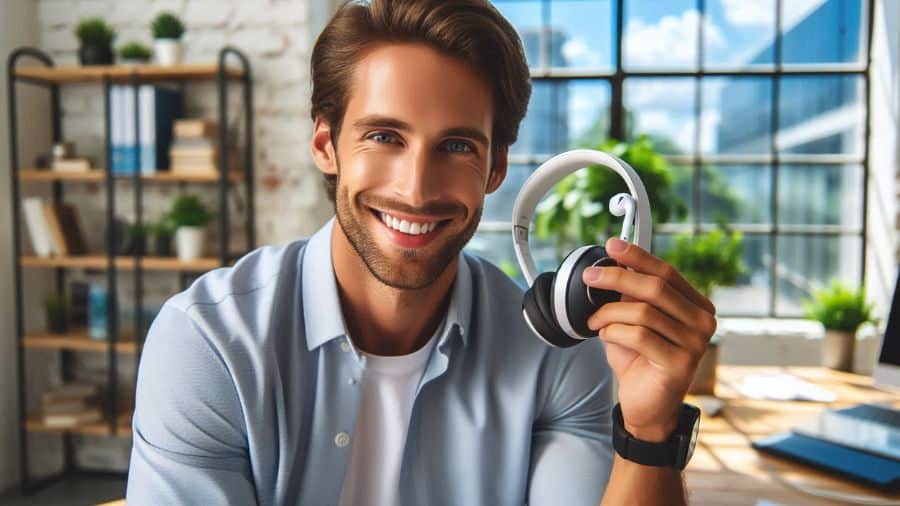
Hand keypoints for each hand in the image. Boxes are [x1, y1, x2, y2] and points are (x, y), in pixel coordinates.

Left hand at [582, 237, 716, 441]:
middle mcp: (703, 322)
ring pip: (643, 312)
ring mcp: (696, 344)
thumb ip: (631, 295)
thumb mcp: (634, 320)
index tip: (612, 246)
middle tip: (590, 277)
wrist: (645, 406)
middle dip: (617, 278)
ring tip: (594, 321)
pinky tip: (605, 336)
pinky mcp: (680, 364)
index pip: (666, 272)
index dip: (638, 257)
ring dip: (609, 313)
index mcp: (696, 306)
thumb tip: (612, 264)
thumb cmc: (639, 360)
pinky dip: (614, 332)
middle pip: (655, 288)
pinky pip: (639, 336)